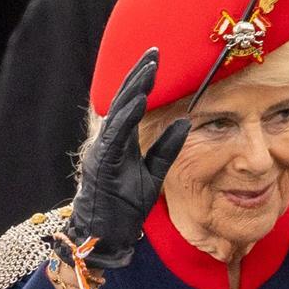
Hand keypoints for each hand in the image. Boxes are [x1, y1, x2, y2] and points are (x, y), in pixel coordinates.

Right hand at [64, 48, 189, 268]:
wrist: (107, 236)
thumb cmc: (125, 208)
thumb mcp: (154, 174)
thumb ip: (167, 148)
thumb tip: (186, 122)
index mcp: (119, 142)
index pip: (130, 104)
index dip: (142, 81)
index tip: (157, 60)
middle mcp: (108, 142)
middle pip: (122, 100)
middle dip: (139, 75)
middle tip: (155, 52)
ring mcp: (102, 152)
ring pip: (118, 112)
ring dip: (134, 88)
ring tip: (150, 68)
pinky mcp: (103, 164)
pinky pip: (116, 135)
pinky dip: (126, 115)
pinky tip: (140, 99)